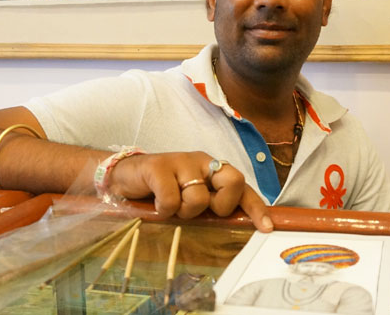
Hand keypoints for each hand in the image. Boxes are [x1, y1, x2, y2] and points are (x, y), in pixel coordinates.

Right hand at [109, 151, 272, 231]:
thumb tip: (238, 225)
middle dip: (221, 205)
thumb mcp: (191, 198)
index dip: (256, 207)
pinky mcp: (158, 166)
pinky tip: (156, 203)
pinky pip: (171, 198)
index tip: (266, 228)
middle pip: (233, 180)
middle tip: (202, 211)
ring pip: (199, 197)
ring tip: (171, 206)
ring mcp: (181, 161)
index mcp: (214, 170)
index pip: (243, 187)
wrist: (123, 176)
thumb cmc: (163, 190)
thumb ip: (211, 206)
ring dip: (184, 211)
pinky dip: (164, 209)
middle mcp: (203, 162)